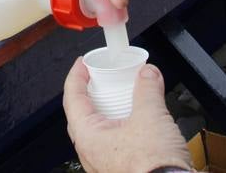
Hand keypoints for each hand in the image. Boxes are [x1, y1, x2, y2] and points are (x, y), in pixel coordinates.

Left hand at [64, 59, 192, 172]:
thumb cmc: (152, 166)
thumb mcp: (152, 115)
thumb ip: (148, 89)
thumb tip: (147, 74)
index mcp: (88, 136)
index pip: (72, 98)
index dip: (76, 76)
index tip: (82, 63)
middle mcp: (91, 152)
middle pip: (83, 114)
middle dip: (92, 93)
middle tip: (101, 78)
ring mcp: (105, 163)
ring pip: (99, 129)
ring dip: (108, 110)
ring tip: (123, 96)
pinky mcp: (120, 168)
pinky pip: (113, 141)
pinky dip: (120, 125)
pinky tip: (136, 119)